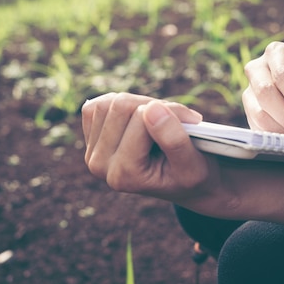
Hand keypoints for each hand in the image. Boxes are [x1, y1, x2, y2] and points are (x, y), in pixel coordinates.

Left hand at [81, 93, 218, 203]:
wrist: (184, 182)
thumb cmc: (192, 173)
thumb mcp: (193, 164)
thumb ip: (175, 139)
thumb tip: (152, 109)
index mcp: (125, 174)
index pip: (142, 118)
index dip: (171, 112)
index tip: (190, 123)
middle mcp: (101, 166)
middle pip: (121, 106)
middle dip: (153, 105)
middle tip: (173, 121)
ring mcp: (92, 152)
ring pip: (110, 102)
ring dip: (139, 104)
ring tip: (157, 122)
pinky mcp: (90, 139)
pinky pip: (96, 105)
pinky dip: (120, 104)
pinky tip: (136, 120)